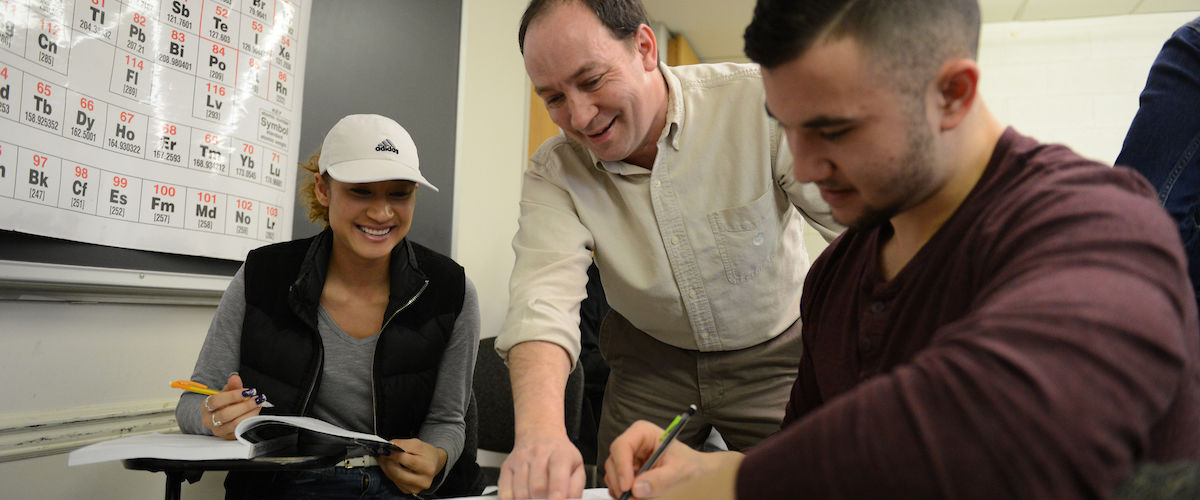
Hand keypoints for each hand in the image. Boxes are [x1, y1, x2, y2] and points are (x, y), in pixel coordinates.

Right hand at [200, 374, 264, 438]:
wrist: (224, 417)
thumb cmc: (225, 404)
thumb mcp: (228, 393)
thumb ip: (232, 386)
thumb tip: (234, 377)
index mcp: (206, 407)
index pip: (216, 401)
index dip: (233, 396)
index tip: (248, 391)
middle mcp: (209, 420)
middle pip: (225, 414)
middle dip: (244, 405)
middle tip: (257, 399)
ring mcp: (218, 430)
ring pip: (234, 424)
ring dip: (250, 413)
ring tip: (258, 405)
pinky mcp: (228, 437)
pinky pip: (241, 430)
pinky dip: (251, 421)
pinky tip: (256, 413)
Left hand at [377, 438, 447, 494]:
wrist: (434, 463)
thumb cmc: (427, 454)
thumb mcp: (418, 444)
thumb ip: (403, 444)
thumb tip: (390, 446)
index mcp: (428, 467)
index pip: (409, 462)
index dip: (396, 455)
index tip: (388, 449)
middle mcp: (423, 480)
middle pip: (399, 473)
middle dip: (388, 463)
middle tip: (382, 454)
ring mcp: (416, 487)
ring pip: (395, 478)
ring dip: (386, 467)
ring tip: (384, 458)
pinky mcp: (409, 490)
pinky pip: (395, 482)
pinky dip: (389, 473)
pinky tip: (389, 465)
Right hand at [498, 433, 585, 499]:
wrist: (539, 434)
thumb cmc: (559, 454)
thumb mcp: (577, 467)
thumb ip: (575, 488)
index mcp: (560, 454)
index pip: (558, 475)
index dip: (557, 494)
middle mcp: (539, 454)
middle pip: (537, 487)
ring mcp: (520, 459)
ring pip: (521, 492)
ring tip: (537, 498)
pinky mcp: (507, 466)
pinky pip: (505, 492)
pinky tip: (524, 497)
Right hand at [605, 420, 723, 498]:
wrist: (696, 472)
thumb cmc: (690, 464)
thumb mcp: (680, 470)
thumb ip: (661, 479)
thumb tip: (637, 488)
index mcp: (643, 433)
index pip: (622, 446)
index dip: (621, 466)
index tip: (627, 485)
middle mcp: (633, 444)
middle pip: (613, 461)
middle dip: (620, 481)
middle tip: (631, 498)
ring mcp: (628, 459)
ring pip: (612, 474)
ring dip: (621, 489)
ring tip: (638, 498)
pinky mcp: (628, 472)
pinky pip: (617, 483)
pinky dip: (623, 493)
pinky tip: (636, 496)